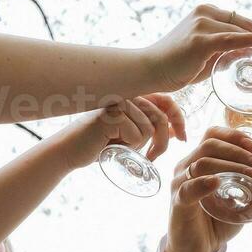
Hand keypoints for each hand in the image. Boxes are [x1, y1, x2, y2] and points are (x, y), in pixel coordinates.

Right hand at [58, 94, 185, 168]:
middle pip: (161, 118)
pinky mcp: (112, 114)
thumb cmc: (99, 144)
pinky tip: (112, 146)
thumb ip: (150, 128)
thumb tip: (177, 131)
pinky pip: (136, 135)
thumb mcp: (130, 135)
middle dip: (162, 143)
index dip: (179, 119)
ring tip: (121, 148)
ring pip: (149, 129)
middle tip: (152, 158)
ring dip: (139, 146)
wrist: (69, 151)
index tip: (182, 138)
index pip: (167, 101)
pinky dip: (128, 146)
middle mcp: (127, 94)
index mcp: (133, 95)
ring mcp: (118, 102)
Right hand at [144, 4, 251, 93]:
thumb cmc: (175, 66)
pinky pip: (232, 39)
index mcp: (205, 12)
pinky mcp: (201, 39)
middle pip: (244, 22)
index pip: (239, 20)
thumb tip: (248, 54)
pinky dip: (251, 40)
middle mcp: (205, 12)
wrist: (149, 70)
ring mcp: (202, 24)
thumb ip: (225, 52)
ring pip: (240, 31)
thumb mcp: (205, 55)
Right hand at [161, 127, 251, 251]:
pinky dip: (204, 183)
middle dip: (237, 151)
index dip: (233, 135)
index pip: (212, 135)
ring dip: (230, 166)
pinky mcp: (178, 202)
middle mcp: (186, 167)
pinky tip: (218, 183)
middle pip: (209, 144)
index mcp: (199, 161)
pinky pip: (188, 188)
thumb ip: (250, 181)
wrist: (198, 250)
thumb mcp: (238, 198)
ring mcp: (179, 183)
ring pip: (202, 162)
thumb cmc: (217, 221)